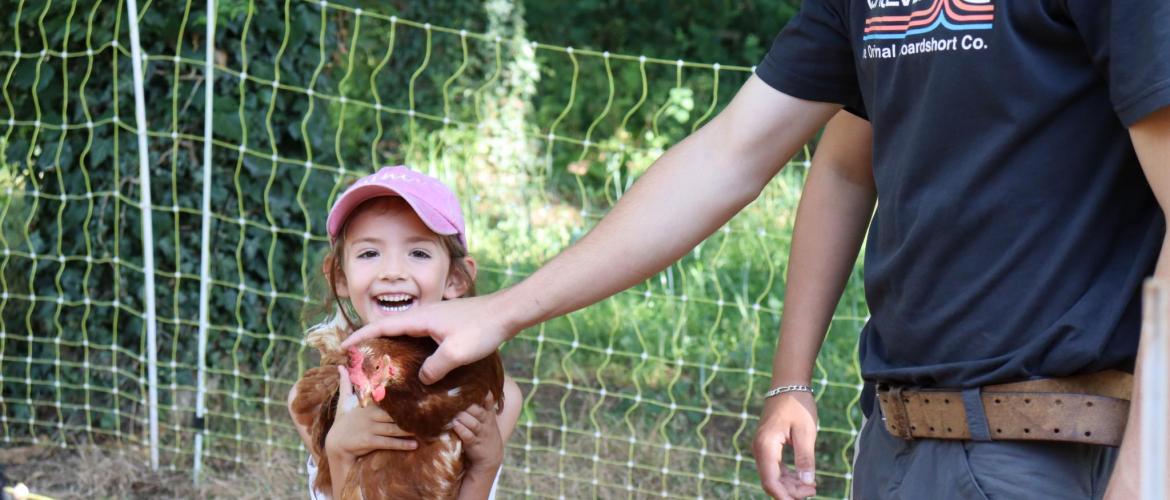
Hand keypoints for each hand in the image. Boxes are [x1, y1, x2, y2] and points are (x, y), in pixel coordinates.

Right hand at [325, 365, 417, 460]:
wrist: (335, 444)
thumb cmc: (343, 421)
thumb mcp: (343, 401)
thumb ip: (345, 383)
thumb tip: (341, 366)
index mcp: (367, 404)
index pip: (386, 397)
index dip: (401, 395)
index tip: (416, 392)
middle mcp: (370, 415)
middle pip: (394, 413)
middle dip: (410, 413)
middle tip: (428, 411)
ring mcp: (370, 428)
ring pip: (394, 428)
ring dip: (409, 429)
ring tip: (425, 428)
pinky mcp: (369, 442)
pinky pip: (388, 443)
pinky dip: (402, 444)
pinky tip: (415, 444)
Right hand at [340, 294, 511, 383]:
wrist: (507, 312)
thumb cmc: (482, 329)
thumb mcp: (456, 353)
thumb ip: (434, 367)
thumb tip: (421, 379)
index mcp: (421, 319)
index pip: (382, 326)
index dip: (361, 336)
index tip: (344, 346)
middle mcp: (424, 315)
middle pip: (391, 328)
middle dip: (373, 342)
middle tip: (359, 359)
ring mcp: (436, 319)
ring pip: (406, 333)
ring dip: (392, 345)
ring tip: (382, 363)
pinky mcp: (446, 324)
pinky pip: (420, 336)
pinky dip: (410, 347)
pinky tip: (415, 361)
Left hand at [451, 393, 503, 471]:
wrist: (491, 457)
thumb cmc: (484, 433)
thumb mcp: (486, 419)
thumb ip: (479, 406)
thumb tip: (463, 388)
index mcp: (488, 414)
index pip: (488, 401)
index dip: (484, 394)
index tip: (477, 387)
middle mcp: (486, 422)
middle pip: (478, 411)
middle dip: (468, 406)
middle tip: (456, 401)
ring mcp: (481, 434)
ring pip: (473, 423)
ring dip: (463, 418)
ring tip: (455, 414)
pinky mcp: (475, 444)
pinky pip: (469, 436)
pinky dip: (462, 431)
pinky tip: (455, 425)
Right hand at [752, 391, 818, 499]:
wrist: (788, 384)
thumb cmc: (798, 405)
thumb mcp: (806, 432)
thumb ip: (805, 458)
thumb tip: (806, 483)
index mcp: (766, 446)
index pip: (770, 480)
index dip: (784, 496)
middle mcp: (760, 448)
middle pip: (770, 481)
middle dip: (790, 492)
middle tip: (813, 491)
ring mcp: (762, 447)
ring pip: (772, 476)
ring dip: (790, 485)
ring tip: (812, 487)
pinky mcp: (768, 446)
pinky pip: (775, 468)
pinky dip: (788, 476)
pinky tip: (803, 478)